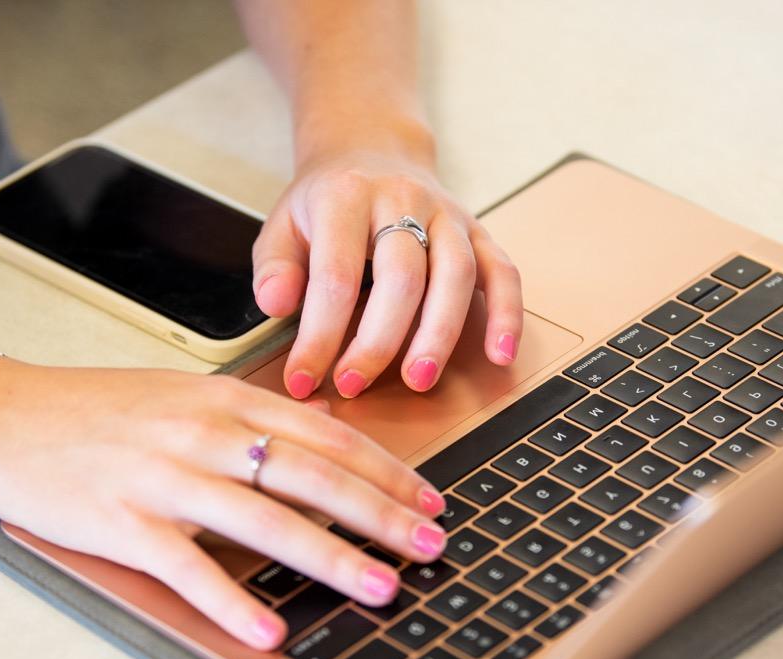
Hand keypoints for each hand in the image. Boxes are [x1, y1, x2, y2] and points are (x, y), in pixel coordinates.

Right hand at [0, 358, 448, 649]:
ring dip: (331, 557)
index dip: (386, 470)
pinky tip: (271, 628)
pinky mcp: (122, 522)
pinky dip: (231, 600)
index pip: (326, 436)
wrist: (1, 417)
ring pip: (264, 519)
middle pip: (312, 476)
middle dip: (382, 514)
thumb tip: (323, 436)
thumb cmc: (96, 409)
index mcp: (224, 400)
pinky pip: (187, 567)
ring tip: (380, 588)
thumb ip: (251, 414)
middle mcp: (203, 433)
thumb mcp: (184, 393)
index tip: (430, 500)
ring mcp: (163, 477)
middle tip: (431, 547)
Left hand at [251, 147, 523, 398]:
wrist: (372, 150)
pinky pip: (503, 271)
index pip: (335, 275)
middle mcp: (403, 199)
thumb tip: (277, 304)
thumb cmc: (326, 203)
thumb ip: (274, 265)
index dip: (320, 334)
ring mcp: (448, 214)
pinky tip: (500, 356)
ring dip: (439, 333)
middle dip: (378, 340)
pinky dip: (508, 314)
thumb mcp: (283, 223)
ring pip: (455, 274)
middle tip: (354, 385)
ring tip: (419, 380)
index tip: (303, 378)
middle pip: (401, 277)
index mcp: (347, 197)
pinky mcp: (478, 231)